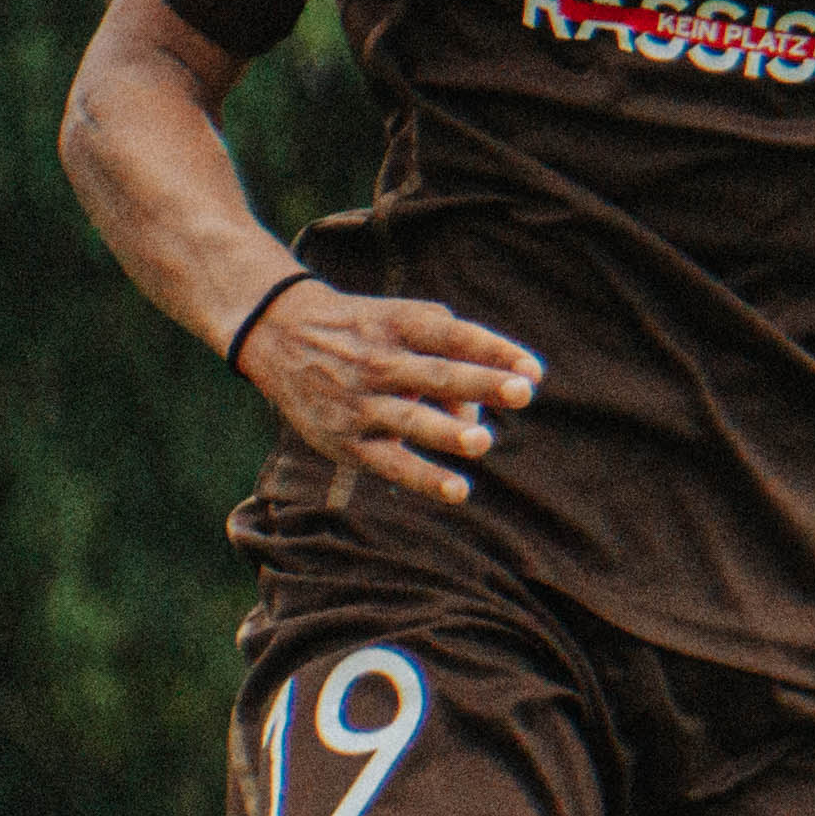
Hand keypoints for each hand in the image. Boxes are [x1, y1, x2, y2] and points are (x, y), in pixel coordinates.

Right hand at [242, 279, 538, 503]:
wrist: (280, 334)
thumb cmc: (366, 332)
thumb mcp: (401, 323)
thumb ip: (446, 359)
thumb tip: (476, 418)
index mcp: (400, 325)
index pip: (454, 336)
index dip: (495, 350)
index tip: (534, 370)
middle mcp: (381, 361)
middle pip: (439, 374)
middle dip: (481, 384)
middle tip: (523, 392)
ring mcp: (363, 402)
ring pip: (412, 419)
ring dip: (449, 432)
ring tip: (483, 442)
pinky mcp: (349, 440)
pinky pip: (392, 462)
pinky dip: (424, 478)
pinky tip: (459, 491)